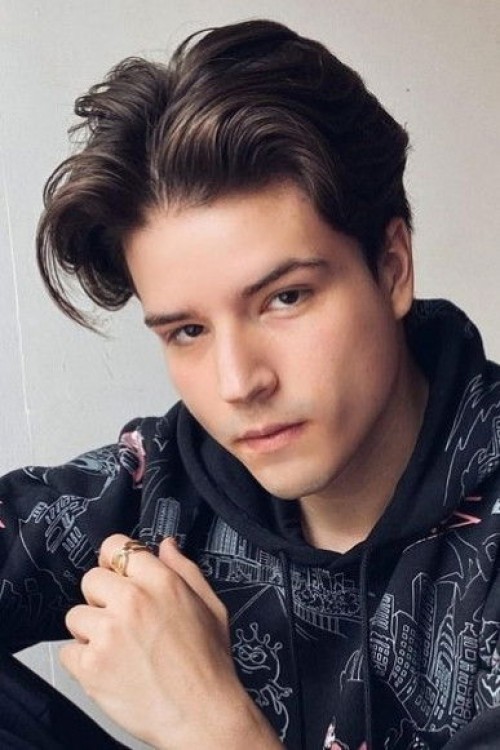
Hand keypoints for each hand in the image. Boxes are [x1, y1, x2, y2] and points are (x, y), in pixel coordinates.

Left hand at [60, 534, 280, 749]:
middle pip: (91, 579)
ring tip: (118, 650)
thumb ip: (185, 570)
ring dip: (91, 631)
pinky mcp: (91, 666)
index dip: (114, 561)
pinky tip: (110, 669)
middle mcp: (132, 601)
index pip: (116, 546)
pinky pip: (68, 651)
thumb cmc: (209, 664)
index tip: (116, 574)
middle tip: (122, 621)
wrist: (203, 715)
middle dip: (102, 598)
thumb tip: (166, 546)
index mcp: (161, 582)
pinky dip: (83, 663)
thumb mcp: (210, 606)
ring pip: (76, 616)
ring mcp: (108, 633)